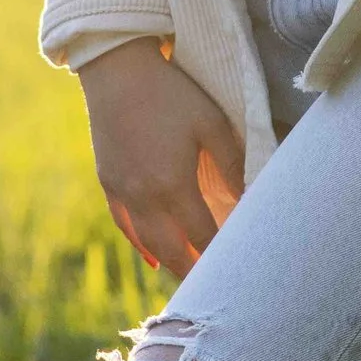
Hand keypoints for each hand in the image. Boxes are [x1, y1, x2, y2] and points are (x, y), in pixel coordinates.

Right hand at [78, 42, 243, 275]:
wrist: (116, 68)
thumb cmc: (171, 92)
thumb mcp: (211, 123)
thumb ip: (233, 165)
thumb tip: (253, 199)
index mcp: (173, 185)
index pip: (203, 236)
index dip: (223, 255)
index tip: (241, 270)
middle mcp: (144, 197)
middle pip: (173, 251)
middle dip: (196, 273)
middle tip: (218, 291)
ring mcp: (122, 192)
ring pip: (149, 245)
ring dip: (171, 265)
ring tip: (192, 279)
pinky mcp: (107, 182)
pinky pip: (125, 227)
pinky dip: (142, 247)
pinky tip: (154, 258)